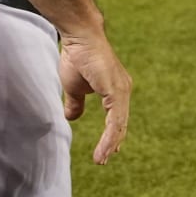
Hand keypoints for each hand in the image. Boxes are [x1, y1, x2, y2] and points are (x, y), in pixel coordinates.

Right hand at [58, 28, 131, 164]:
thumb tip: (72, 118)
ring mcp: (122, 90)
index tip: (106, 152)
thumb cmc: (77, 57)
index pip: (116, 118)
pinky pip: (115, 119)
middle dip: (112, 143)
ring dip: (110, 144)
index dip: (111, 135)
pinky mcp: (117, 91)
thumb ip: (76, 103)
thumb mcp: (74, 87)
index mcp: (115, 90)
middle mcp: (123, 90)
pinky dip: (110, 136)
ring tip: (102, 159)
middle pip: (120, 123)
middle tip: (104, 159)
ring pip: (118, 124)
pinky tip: (104, 148)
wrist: (79, 37)